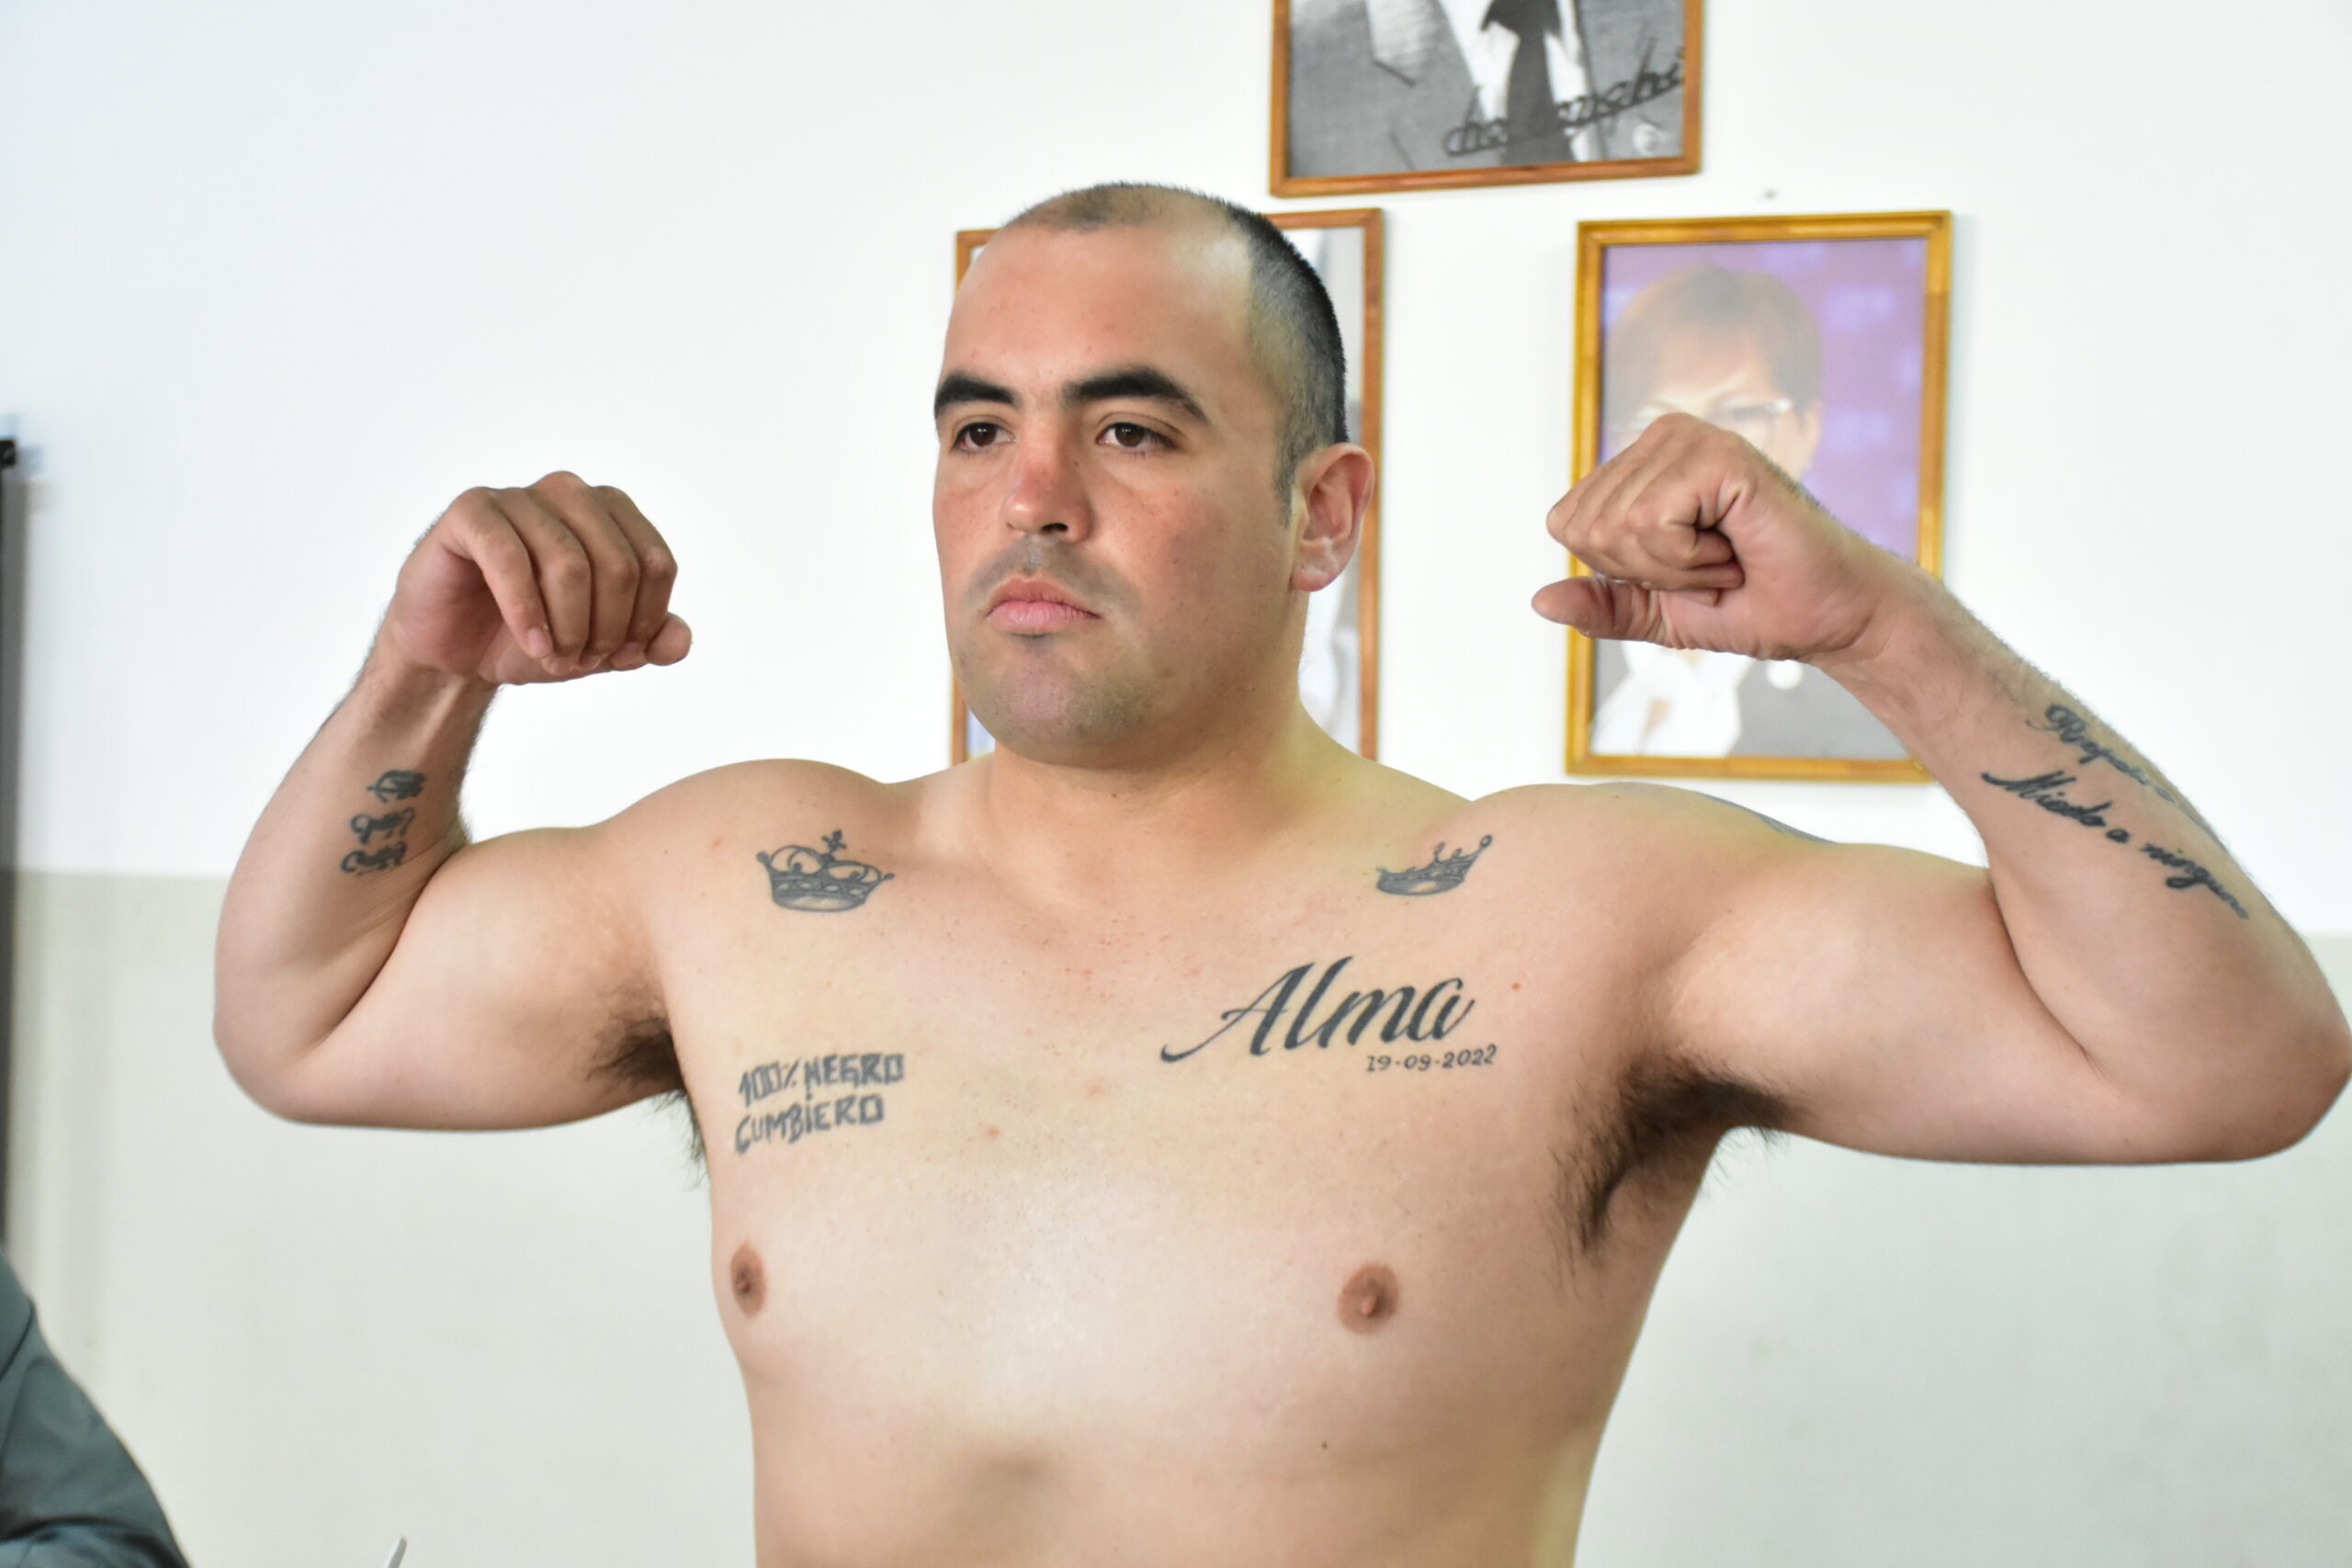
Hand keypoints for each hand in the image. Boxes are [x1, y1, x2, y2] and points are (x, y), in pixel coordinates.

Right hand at [378, 472, 690, 685]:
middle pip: (620, 563)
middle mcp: (570, 493)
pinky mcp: (471, 511)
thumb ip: (649, 642)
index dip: (645, 620)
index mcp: (611, 513)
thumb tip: (680, 641)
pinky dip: (526, 610)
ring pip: (569, 561)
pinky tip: (532, 644)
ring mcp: (519, 497)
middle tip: (583, 662)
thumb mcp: (601, 649)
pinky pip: (509, 556)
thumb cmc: (532, 636)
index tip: (619, 658)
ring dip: (568, 625)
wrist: (457, 653)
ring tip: (554, 658)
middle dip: (607, 627)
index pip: (657, 563)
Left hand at [1530, 413, 1906, 665]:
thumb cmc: (1751, 604)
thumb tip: (1538, 600)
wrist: (1825, 617)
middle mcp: (1659, 437)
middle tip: (1708, 567)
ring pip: (1617, 526)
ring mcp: (1688, 439)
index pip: (1566, 525)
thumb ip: (1602, 604)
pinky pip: (1652, 523)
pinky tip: (1734, 549)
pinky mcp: (1718, 453)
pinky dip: (1690, 560)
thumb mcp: (1657, 613)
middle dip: (1645, 572)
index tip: (1681, 571)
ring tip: (1725, 558)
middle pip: (1584, 527)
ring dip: (1674, 570)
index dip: (1619, 570)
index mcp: (1640, 465)